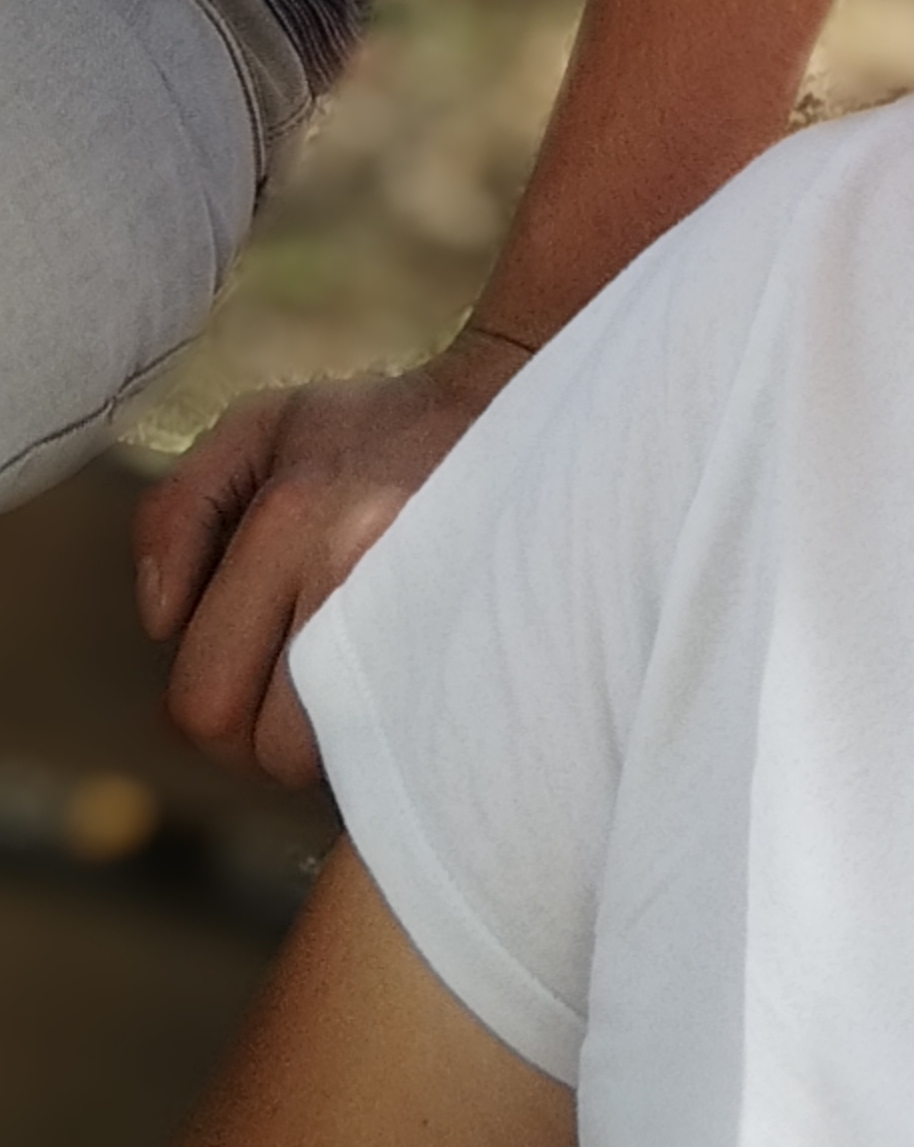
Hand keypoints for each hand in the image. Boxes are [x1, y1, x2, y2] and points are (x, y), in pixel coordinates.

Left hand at [133, 332, 532, 784]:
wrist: (519, 395)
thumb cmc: (377, 422)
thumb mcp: (258, 427)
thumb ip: (175, 514)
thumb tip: (160, 626)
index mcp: (289, 521)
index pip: (208, 697)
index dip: (213, 716)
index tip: (243, 689)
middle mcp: (356, 563)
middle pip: (275, 746)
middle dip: (270, 743)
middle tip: (293, 700)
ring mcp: (429, 600)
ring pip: (348, 751)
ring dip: (338, 740)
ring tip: (353, 685)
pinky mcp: (485, 623)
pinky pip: (420, 727)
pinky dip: (398, 728)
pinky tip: (403, 684)